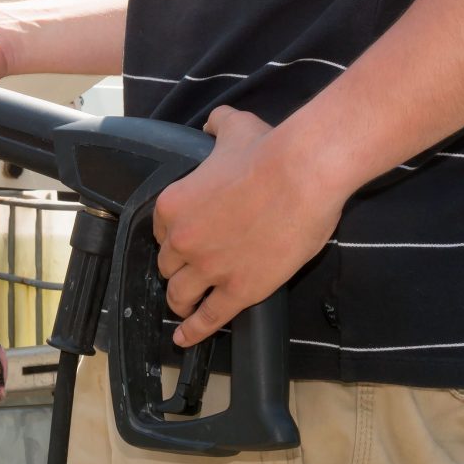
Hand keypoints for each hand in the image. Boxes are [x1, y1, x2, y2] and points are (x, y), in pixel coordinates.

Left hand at [152, 108, 350, 348]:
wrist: (302, 175)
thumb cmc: (269, 151)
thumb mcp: (233, 127)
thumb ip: (216, 126)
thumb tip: (211, 124)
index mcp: (173, 204)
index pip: (161, 231)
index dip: (174, 236)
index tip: (184, 241)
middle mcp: (182, 240)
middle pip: (167, 265)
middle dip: (177, 268)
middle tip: (189, 272)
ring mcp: (209, 269)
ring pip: (180, 295)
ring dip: (180, 301)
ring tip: (183, 308)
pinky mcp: (239, 291)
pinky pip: (208, 319)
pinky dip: (194, 332)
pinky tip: (185, 339)